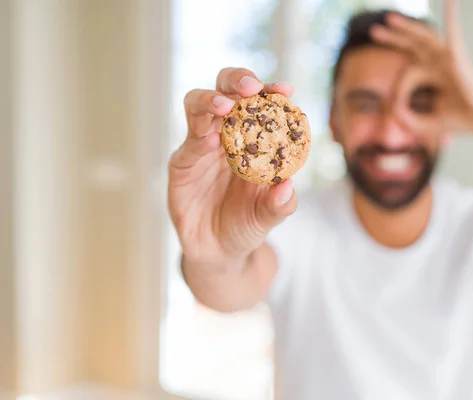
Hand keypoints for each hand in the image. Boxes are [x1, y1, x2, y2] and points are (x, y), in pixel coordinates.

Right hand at [168, 68, 297, 267]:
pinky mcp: (181, 165)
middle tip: (251, 87)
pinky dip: (199, 139)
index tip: (285, 89)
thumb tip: (288, 185)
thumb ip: (281, 203)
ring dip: (210, 100)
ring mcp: (200, 147)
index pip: (259, 105)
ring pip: (197, 108)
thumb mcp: (269, 216)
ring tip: (226, 106)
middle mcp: (224, 135)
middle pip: (224, 92)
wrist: (220, 251)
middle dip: (236, 80)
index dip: (271, 92)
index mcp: (251, 138)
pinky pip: (188, 146)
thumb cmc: (248, 224)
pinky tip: (212, 141)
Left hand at [371, 0, 472, 144]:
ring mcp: (447, 59)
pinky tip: (451, 0)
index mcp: (430, 77)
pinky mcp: (458, 59)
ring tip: (389, 18)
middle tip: (374, 31)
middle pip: (411, 46)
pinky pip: (453, 35)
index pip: (405, 77)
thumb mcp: (426, 124)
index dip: (399, 92)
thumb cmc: (462, 119)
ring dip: (406, 28)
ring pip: (423, 38)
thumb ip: (407, 120)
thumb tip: (392, 109)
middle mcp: (437, 64)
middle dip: (392, 38)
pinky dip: (452, 17)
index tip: (398, 108)